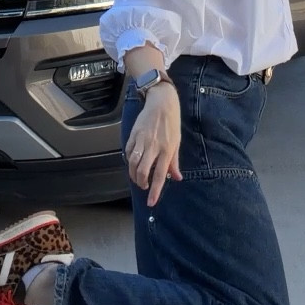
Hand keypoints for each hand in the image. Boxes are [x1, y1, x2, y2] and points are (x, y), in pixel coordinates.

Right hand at [125, 83, 182, 206]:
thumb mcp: (177, 142)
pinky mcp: (133, 135)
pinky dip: (129, 160)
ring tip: (137, 177)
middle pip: (142, 171)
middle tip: (144, 186)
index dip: (155, 191)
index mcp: (167, 150)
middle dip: (140, 183)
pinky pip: (128, 152)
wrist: (161, 103)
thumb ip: (174, 162)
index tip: (151, 202)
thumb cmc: (172, 123)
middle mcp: (153, 147)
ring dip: (133, 174)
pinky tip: (133, 162)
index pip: (159, 175)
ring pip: (132, 163)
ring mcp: (142, 140)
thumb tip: (177, 178)